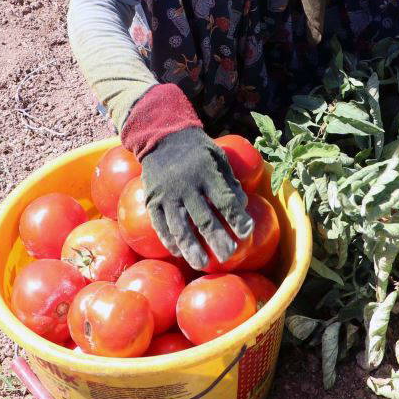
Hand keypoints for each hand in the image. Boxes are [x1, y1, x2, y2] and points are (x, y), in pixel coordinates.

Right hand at [140, 127, 253, 269]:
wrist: (160, 136)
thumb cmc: (196, 148)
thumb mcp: (218, 156)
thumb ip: (230, 180)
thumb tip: (242, 204)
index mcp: (207, 173)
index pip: (225, 201)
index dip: (237, 219)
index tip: (246, 232)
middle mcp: (187, 186)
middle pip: (204, 220)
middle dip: (218, 239)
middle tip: (228, 255)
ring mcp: (167, 195)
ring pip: (180, 227)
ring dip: (192, 248)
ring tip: (202, 263)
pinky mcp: (152, 200)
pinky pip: (160, 225)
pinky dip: (169, 241)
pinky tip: (179, 253)